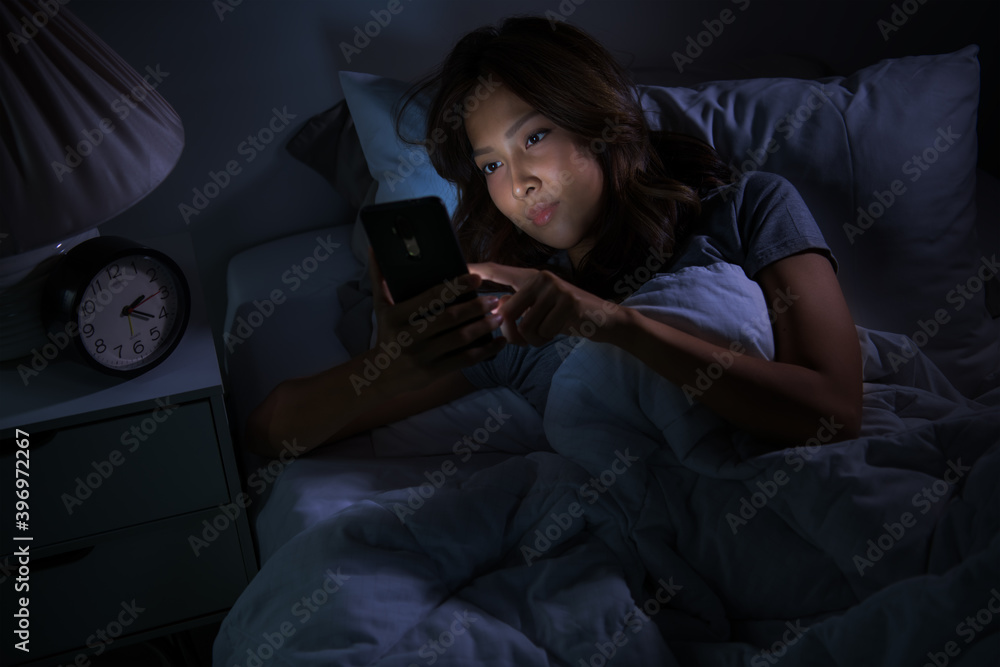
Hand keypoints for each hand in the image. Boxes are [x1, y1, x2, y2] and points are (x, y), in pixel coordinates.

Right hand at [367, 248, 505, 392]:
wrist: (380, 374)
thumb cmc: (386, 333)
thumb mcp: (380, 307)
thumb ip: (379, 277)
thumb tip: (374, 247)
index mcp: (396, 316)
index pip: (431, 297)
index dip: (456, 286)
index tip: (476, 278)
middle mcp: (409, 336)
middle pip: (449, 318)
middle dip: (475, 307)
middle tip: (494, 298)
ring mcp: (422, 356)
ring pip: (460, 339)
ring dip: (483, 327)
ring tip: (499, 316)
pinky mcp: (433, 372)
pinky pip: (464, 360)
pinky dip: (485, 351)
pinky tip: (499, 342)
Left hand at [467, 262, 624, 345]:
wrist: (604, 320)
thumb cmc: (565, 318)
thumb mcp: (539, 311)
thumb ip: (518, 310)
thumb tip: (497, 314)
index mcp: (530, 277)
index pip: (498, 271)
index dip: (477, 271)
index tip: (457, 269)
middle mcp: (540, 277)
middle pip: (507, 311)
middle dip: (512, 334)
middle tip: (527, 339)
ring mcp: (555, 288)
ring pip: (524, 326)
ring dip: (533, 339)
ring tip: (546, 333)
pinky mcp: (567, 302)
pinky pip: (542, 332)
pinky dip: (546, 340)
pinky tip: (560, 331)